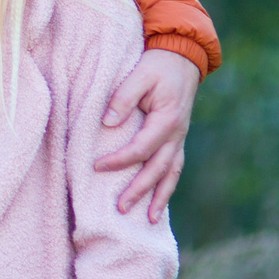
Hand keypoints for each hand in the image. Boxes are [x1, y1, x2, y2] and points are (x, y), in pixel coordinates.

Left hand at [95, 47, 200, 223]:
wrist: (182, 58)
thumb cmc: (158, 66)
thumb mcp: (140, 75)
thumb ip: (123, 98)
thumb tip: (107, 123)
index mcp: (167, 120)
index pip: (141, 148)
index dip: (119, 160)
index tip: (96, 166)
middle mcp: (177, 134)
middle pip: (158, 169)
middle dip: (140, 190)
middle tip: (120, 209)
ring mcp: (179, 139)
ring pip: (171, 173)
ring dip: (160, 197)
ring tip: (149, 220)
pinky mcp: (176, 139)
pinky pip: (173, 167)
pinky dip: (166, 185)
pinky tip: (158, 202)